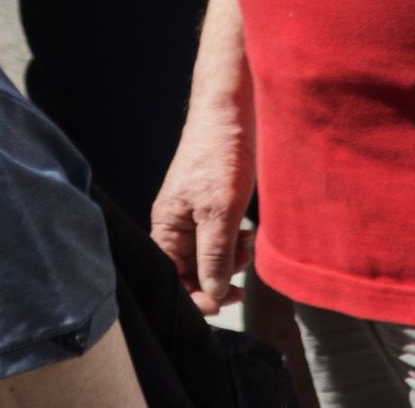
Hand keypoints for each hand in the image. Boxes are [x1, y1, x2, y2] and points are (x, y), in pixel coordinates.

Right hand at [149, 96, 256, 314]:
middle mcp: (176, 224)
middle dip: (215, 279)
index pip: (171, 278)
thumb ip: (214, 254)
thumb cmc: (220, 155)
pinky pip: (221, 236)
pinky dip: (235, 242)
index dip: (194, 296)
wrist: (234, 110)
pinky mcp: (215, 204)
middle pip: (189, 270)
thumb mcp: (220, 210)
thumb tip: (212, 293)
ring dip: (229, 260)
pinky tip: (249, 235)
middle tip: (241, 283)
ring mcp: (195, 214)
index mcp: (165, 227)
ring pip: (209, 254)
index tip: (222, 304)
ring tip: (248, 250)